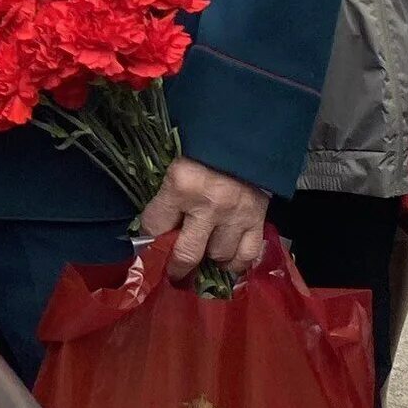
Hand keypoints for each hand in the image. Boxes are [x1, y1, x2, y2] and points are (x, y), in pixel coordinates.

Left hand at [139, 158, 268, 281]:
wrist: (243, 135)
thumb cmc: (201, 149)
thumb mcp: (174, 166)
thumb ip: (164, 199)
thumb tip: (152, 232)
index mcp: (180, 185)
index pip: (154, 226)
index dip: (149, 236)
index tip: (150, 240)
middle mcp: (209, 204)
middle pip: (187, 254)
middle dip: (177, 267)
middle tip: (174, 272)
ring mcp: (236, 214)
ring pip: (219, 257)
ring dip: (210, 259)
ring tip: (205, 254)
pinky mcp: (258, 219)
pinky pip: (247, 255)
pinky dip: (237, 262)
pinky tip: (228, 259)